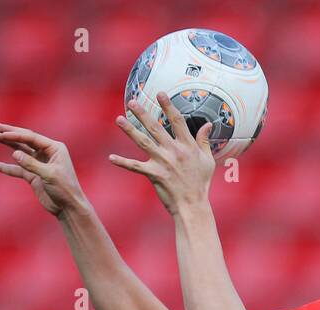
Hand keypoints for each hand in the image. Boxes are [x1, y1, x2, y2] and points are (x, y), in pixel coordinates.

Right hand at [0, 123, 86, 217]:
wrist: (68, 207)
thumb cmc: (65, 189)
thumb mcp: (49, 175)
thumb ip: (31, 164)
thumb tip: (14, 153)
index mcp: (54, 148)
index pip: (32, 138)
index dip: (17, 135)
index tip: (3, 133)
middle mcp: (46, 153)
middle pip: (24, 140)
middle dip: (8, 133)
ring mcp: (39, 163)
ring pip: (19, 151)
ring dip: (5, 144)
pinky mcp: (33, 175)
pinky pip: (17, 169)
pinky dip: (5, 167)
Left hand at [109, 91, 215, 215]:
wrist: (192, 205)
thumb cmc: (201, 184)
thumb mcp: (207, 160)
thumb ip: (204, 141)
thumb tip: (208, 124)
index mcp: (187, 145)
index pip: (177, 120)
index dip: (168, 106)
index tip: (160, 93)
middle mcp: (173, 150)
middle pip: (155, 127)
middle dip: (143, 113)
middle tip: (132, 102)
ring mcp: (162, 162)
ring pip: (143, 142)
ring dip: (129, 130)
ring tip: (118, 119)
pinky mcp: (154, 174)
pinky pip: (135, 167)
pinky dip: (123, 162)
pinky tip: (111, 157)